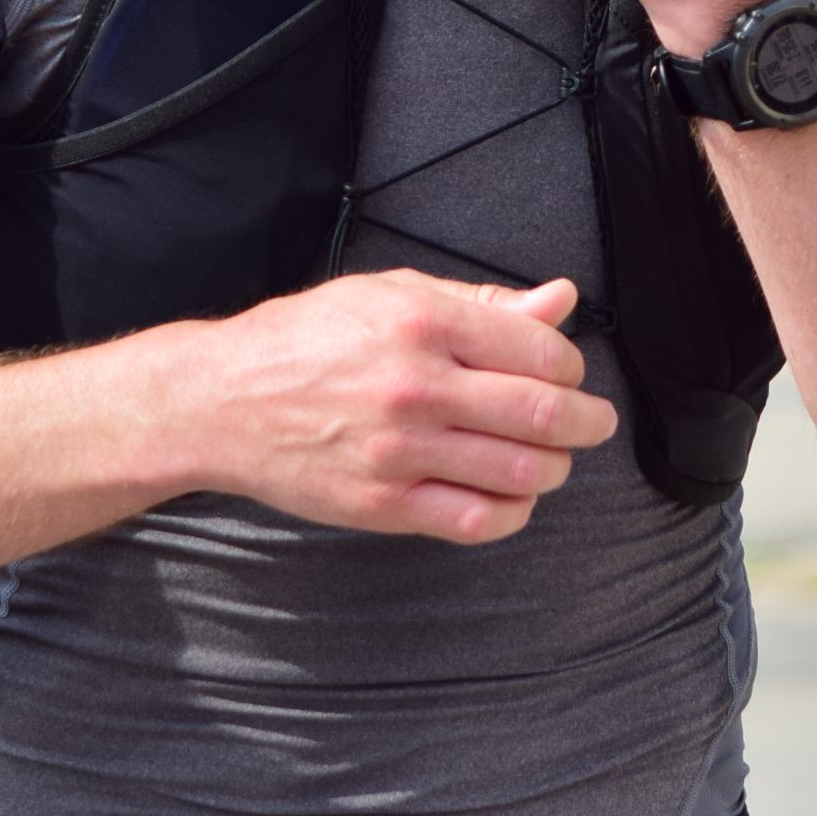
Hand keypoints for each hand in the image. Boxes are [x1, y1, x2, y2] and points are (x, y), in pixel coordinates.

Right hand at [181, 269, 617, 543]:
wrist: (224, 400)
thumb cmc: (310, 338)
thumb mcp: (392, 294)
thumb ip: (482, 303)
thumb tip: (561, 300)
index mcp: (423, 324)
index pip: (541, 353)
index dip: (571, 368)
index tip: (568, 373)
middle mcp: (415, 388)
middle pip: (542, 416)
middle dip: (586, 422)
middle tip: (592, 422)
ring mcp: (399, 453)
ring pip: (521, 473)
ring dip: (555, 468)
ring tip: (551, 458)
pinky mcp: (383, 506)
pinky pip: (477, 521)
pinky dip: (514, 512)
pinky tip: (512, 495)